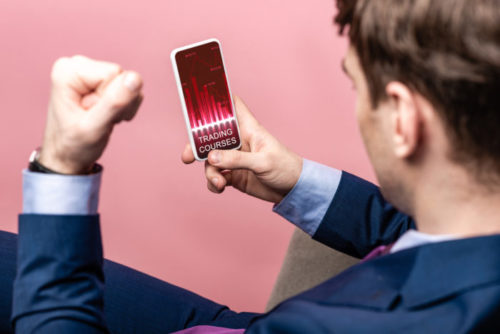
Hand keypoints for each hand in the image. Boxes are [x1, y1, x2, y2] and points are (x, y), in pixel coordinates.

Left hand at [39, 55, 143, 173]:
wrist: (67, 156)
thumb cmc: (73, 145)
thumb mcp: (94, 128)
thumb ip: (115, 102)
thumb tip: (135, 78)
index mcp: (69, 71)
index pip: (114, 73)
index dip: (113, 98)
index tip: (95, 115)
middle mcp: (77, 65)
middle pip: (121, 76)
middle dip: (118, 102)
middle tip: (99, 119)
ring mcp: (89, 72)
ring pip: (128, 83)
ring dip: (122, 106)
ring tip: (101, 118)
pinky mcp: (100, 80)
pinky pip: (129, 88)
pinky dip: (124, 106)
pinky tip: (107, 115)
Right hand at [182, 96, 302, 203]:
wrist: (293, 191)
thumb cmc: (285, 167)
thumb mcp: (262, 162)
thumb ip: (236, 159)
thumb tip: (211, 157)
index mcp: (248, 129)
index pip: (232, 106)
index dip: (216, 99)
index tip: (197, 100)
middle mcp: (238, 141)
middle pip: (210, 136)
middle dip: (196, 146)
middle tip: (187, 157)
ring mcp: (234, 158)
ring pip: (211, 160)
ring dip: (209, 172)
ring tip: (218, 182)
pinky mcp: (234, 175)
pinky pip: (215, 176)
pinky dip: (213, 183)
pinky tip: (220, 187)